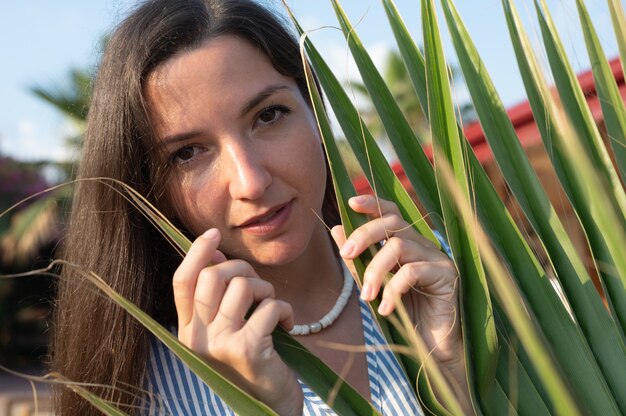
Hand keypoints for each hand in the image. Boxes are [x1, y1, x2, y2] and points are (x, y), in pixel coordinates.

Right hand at [173, 228, 302, 414]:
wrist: (268, 407)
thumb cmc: (250, 363)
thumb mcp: (225, 330)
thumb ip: (217, 297)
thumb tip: (214, 253)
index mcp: (188, 330)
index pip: (182, 280)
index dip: (197, 252)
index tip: (214, 235)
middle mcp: (197, 337)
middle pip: (214, 276)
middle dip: (243, 269)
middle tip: (260, 288)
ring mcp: (220, 345)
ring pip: (244, 286)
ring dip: (267, 290)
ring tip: (273, 310)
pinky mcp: (247, 350)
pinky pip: (270, 307)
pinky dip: (286, 310)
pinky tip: (288, 326)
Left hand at [330, 195, 461, 365]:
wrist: (429, 348)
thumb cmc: (402, 315)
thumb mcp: (373, 285)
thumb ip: (357, 259)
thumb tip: (336, 229)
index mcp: (406, 243)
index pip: (391, 213)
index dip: (372, 203)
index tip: (350, 203)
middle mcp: (423, 245)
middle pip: (393, 223)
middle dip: (364, 235)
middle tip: (346, 255)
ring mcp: (437, 258)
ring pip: (399, 246)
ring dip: (375, 270)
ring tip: (366, 297)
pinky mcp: (446, 275)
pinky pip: (412, 271)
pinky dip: (393, 289)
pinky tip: (386, 309)